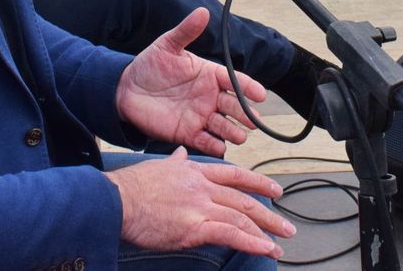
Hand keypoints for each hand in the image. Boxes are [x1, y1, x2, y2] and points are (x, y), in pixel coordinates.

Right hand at [106, 147, 290, 257]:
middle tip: (286, 224)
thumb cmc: (131, 187)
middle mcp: (203, 188)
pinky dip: (252, 243)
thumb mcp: (157, 167)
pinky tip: (265, 249)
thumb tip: (179, 153)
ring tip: (279, 243)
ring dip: (265, 232)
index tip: (274, 189)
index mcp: (195, 172)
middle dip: (269, 214)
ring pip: (242, 218)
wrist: (116, 200)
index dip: (259, 182)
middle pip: (244, 199)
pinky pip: (231, 235)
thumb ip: (174, 162)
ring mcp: (200, 207)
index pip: (236, 175)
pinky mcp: (195, 228)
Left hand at [116, 8, 266, 155]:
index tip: (260, 94)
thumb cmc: (149, 64)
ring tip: (240, 136)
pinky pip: (205, 141)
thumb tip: (202, 12)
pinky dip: (214, 146)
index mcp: (209, 75)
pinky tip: (220, 147)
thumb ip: (185, 31)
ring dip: (233, 131)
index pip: (234, 81)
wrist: (125, 88)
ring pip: (224, 126)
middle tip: (253, 119)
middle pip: (234, 106)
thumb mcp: (167, 45)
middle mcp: (209, 97)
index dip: (248, 87)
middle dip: (245, 113)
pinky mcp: (187, 133)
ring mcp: (200, 116)